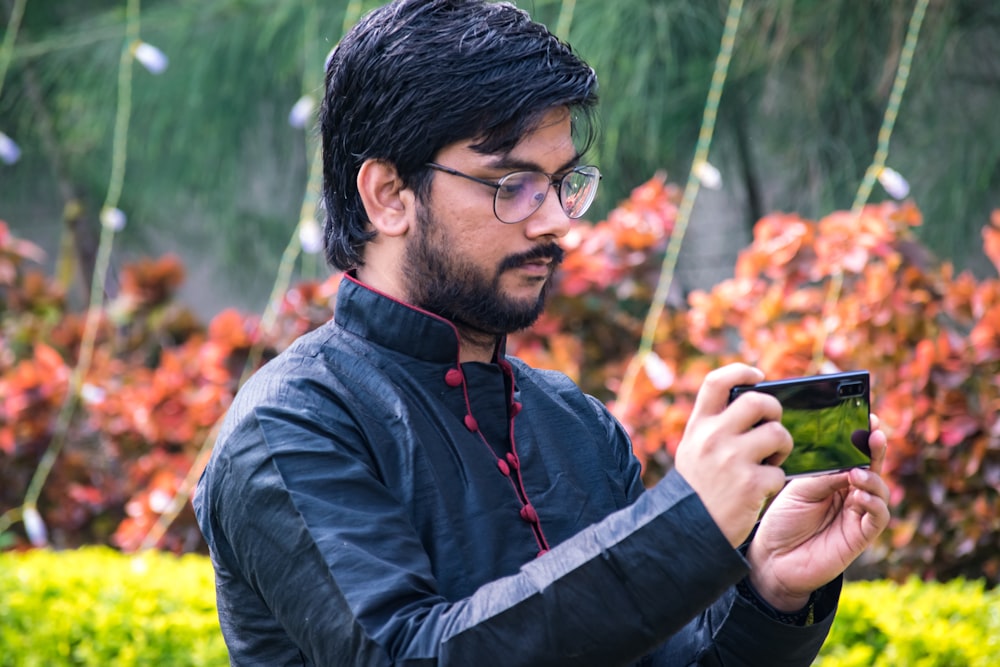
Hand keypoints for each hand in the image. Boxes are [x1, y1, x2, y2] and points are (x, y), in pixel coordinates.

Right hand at [674, 364, 792, 547]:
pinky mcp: (750, 484)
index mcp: (698, 426)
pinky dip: (775, 480)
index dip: (741, 371)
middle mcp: (713, 437)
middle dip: (774, 412)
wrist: (685, 529)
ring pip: (777, 434)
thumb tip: (754, 404)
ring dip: (782, 447)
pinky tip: (761, 489)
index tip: (758, 376)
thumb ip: (715, 427)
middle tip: (773, 427)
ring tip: (770, 461)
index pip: (717, 382)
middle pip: (758, 401)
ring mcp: (732, 459)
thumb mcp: (694, 450)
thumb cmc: (697, 488)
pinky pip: (779, 471)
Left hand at [746, 415, 890, 610]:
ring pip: (880, 490)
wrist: (773, 559)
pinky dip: (874, 503)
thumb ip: (825, 475)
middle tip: (875, 433)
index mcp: (834, 477)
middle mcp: (849, 492)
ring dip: (873, 478)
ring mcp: (857, 514)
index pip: (854, 453)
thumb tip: (850, 460)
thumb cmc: (783, 519)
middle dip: (876, 449)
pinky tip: (859, 496)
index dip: (863, 437)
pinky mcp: (860, 536)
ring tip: (857, 472)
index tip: (868, 417)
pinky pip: (878, 516)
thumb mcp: (799, 489)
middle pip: (873, 467)